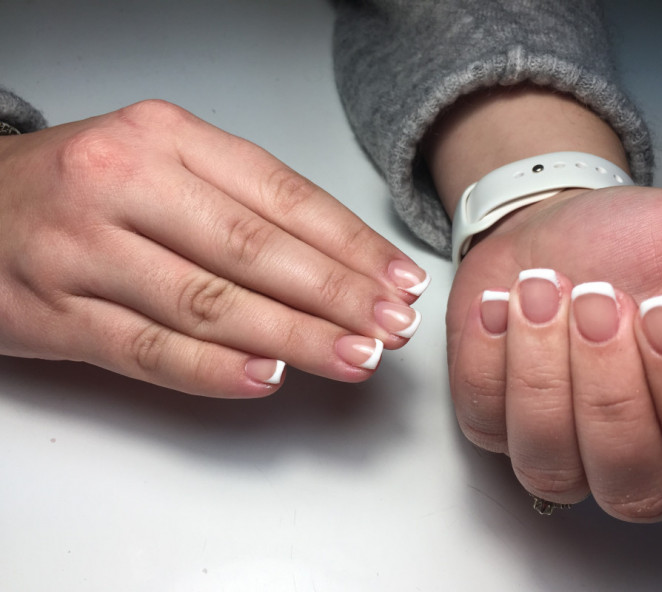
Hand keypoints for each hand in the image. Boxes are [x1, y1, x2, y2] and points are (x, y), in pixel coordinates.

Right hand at [0, 100, 428, 397]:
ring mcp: (84, 249)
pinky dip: (213, 369)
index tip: (398, 280)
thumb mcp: (160, 163)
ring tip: (352, 357)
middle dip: (336, 295)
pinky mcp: (52, 312)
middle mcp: (124, 183)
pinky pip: (146, 348)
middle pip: (255, 250)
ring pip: (209, 302)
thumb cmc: (82, 185)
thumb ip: (238, 202)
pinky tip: (267, 378)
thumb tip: (333, 260)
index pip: (282, 196)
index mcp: (165, 138)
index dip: (350, 245)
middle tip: (391, 327)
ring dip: (292, 337)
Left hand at [446, 185, 661, 520]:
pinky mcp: (493, 424)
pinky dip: (487, 359)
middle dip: (609, 386)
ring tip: (543, 292)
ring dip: (542, 373)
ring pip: (550, 464)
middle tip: (597, 300)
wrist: (559, 229)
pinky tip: (500, 305)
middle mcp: (637, 455)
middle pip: (633, 481)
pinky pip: (483, 421)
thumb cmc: (640, 245)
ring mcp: (560, 447)